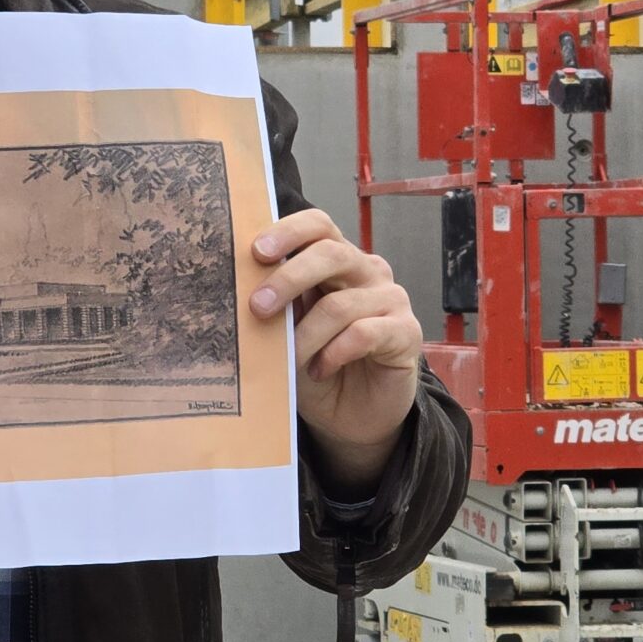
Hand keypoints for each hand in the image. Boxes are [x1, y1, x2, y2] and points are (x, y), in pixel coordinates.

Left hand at [250, 209, 424, 493]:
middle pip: (331, 253)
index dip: (289, 232)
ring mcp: (390, 299)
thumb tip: (236, 286)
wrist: (354, 415)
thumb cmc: (316, 364)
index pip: (318, 226)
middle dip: (289, 278)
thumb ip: (275, 304)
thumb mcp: (288, 332)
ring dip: (306, 336)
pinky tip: (320, 370)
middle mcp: (367, 271)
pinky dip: (333, 354)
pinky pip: (364, 334)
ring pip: (340, 304)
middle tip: (257, 307)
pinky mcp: (405, 332)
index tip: (257, 252)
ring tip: (291, 360)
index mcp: (336, 260)